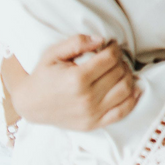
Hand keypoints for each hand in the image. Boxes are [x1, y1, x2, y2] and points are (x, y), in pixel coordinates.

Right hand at [3, 35, 139, 130]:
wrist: (30, 104)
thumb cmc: (43, 75)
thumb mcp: (53, 53)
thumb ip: (77, 42)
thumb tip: (101, 40)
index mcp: (76, 79)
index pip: (110, 58)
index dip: (114, 48)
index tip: (111, 45)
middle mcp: (86, 98)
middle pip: (119, 72)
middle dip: (120, 60)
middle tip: (113, 57)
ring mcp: (91, 114)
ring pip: (126, 90)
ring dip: (128, 76)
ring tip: (120, 70)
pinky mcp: (94, 124)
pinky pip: (122, 112)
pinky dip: (133, 99)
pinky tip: (134, 88)